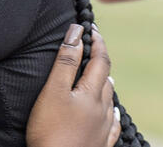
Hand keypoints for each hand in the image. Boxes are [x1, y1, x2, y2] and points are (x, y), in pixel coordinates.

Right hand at [26, 24, 118, 146]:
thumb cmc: (51, 131)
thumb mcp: (53, 91)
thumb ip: (65, 61)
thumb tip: (77, 33)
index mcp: (91, 92)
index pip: (100, 59)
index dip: (97, 41)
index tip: (91, 28)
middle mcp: (102, 108)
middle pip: (106, 77)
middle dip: (100, 60)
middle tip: (93, 47)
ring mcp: (103, 128)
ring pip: (109, 99)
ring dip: (105, 83)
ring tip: (101, 74)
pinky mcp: (100, 144)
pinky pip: (111, 123)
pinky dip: (110, 111)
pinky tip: (110, 112)